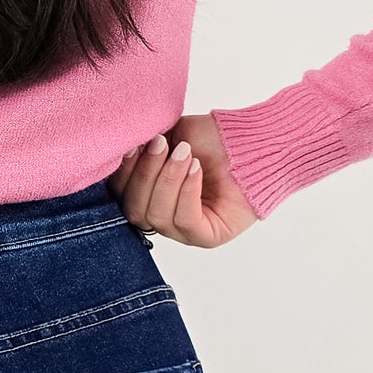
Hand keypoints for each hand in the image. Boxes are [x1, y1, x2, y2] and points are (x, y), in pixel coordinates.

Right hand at [109, 112, 257, 249]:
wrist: (253, 141)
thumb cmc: (213, 139)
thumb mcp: (168, 135)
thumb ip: (142, 145)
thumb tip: (119, 148)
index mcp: (148, 195)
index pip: (122, 195)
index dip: (123, 172)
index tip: (133, 145)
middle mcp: (162, 217)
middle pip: (135, 210)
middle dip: (145, 174)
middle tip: (162, 144)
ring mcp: (184, 231)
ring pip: (157, 216)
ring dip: (168, 180)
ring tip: (185, 153)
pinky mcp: (207, 237)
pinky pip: (185, 220)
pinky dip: (186, 192)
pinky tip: (195, 169)